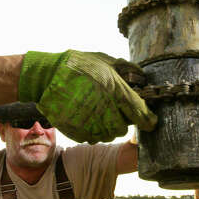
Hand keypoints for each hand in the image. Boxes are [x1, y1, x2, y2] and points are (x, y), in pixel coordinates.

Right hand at [18, 50, 157, 142]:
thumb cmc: (78, 66)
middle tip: (114, 109)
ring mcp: (89, 123)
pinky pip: (92, 137)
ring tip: (99, 112)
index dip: (148, 119)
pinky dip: (92, 130)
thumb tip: (141, 75)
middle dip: (122, 121)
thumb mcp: (105, 60)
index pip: (139, 112)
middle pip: (123, 127)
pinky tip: (86, 117)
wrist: (48, 76)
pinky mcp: (77, 131)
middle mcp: (105, 110)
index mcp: (115, 91)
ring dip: (107, 126)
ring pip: (108, 134)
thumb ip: (126, 69)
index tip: (151, 122)